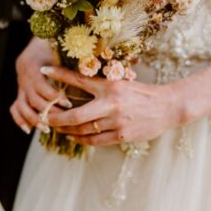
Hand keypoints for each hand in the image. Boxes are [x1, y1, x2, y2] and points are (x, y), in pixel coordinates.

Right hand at [10, 38, 69, 132]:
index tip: (69, 104)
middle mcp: (23, 75)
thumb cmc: (56, 44)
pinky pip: (15, 108)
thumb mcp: (62, 50)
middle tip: (63, 120)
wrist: (41, 40)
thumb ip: (70, 63)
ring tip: (48, 129)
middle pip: (32, 99)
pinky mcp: (20, 92)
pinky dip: (20, 120)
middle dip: (47, 111)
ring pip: (21, 106)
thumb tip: (89, 74)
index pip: (41, 85)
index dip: (54, 97)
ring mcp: (20, 85)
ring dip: (34, 119)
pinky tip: (28, 130)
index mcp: (31, 64)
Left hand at [41, 65, 182, 145]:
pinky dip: (82, 140)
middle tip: (44, 118)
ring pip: (84, 130)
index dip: (59, 75)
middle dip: (57, 118)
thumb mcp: (121, 83)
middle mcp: (111, 104)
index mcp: (109, 86)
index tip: (43, 69)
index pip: (78, 79)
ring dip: (68, 130)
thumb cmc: (142, 93)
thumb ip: (101, 87)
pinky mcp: (122, 136)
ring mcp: (116, 122)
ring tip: (58, 128)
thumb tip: (78, 84)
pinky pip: (96, 141)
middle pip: (76, 115)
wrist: (167, 107)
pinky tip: (74, 137)